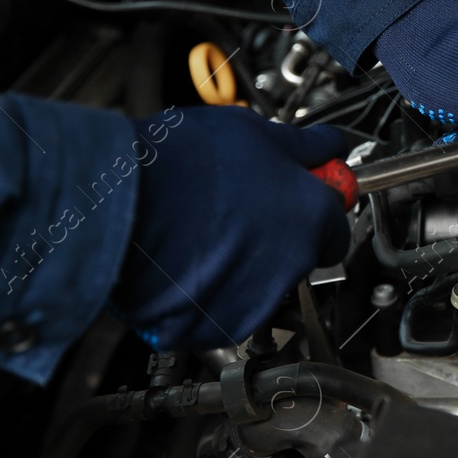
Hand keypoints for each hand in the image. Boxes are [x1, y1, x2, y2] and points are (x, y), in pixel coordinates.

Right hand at [113, 108, 349, 350]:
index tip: (296, 196)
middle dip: (275, 237)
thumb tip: (325, 146)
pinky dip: (211, 293)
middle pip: (298, 255)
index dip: (312, 207)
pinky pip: (225, 310)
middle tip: (236, 210)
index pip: (336, 224)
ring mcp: (256, 299)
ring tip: (203, 232)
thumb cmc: (181, 166)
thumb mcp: (253, 131)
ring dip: (242, 265)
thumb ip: (301, 147)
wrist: (122, 205)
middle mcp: (293, 264)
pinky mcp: (218, 326)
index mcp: (311, 215)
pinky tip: (188, 260)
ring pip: (261, 284)